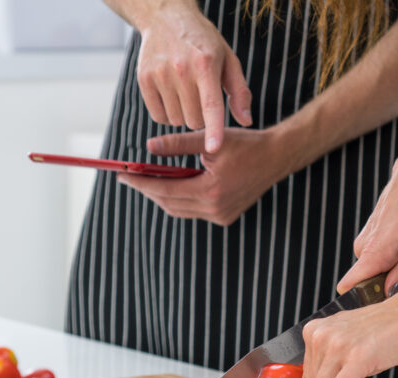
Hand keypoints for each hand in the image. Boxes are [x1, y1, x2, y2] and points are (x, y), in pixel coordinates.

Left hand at [117, 128, 285, 225]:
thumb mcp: (210, 140)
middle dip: (147, 190)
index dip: (141, 183)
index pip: (165, 189)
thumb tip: (148, 146)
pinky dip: (179, 199)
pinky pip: (192, 211)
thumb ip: (177, 144)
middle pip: (169, 203)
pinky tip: (172, 185)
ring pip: (179, 209)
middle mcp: (215, 209)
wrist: (276, 157)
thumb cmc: (245, 144)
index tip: (122, 176)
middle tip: (129, 177)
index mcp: (211, 190)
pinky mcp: (225, 217)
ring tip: (147, 180)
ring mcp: (220, 216)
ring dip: (162, 196)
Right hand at [137, 5, 252, 152]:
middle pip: (194, 121)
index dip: (214, 129)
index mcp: (206, 64)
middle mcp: (181, 70)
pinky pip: (158, 116)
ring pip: (176, 121)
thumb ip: (239, 92)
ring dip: (183, 115)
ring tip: (185, 92)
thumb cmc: (203, 42)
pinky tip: (171, 95)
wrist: (166, 17)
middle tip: (200, 97)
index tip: (213, 148)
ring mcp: (160, 75)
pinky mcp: (144, 79)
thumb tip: (246, 121)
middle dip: (200, 118)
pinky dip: (166, 113)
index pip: (211, 105)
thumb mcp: (228, 59)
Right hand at [337, 144, 397, 294]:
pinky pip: (377, 260)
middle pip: (369, 283)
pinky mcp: (368, 237)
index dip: (365, 302)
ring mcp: (364, 241)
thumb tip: (390, 293)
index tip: (383, 309)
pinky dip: (393, 259)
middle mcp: (364, 247)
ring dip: (394, 270)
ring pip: (375, 271)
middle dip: (390, 285)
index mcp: (377, 250)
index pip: (351, 285)